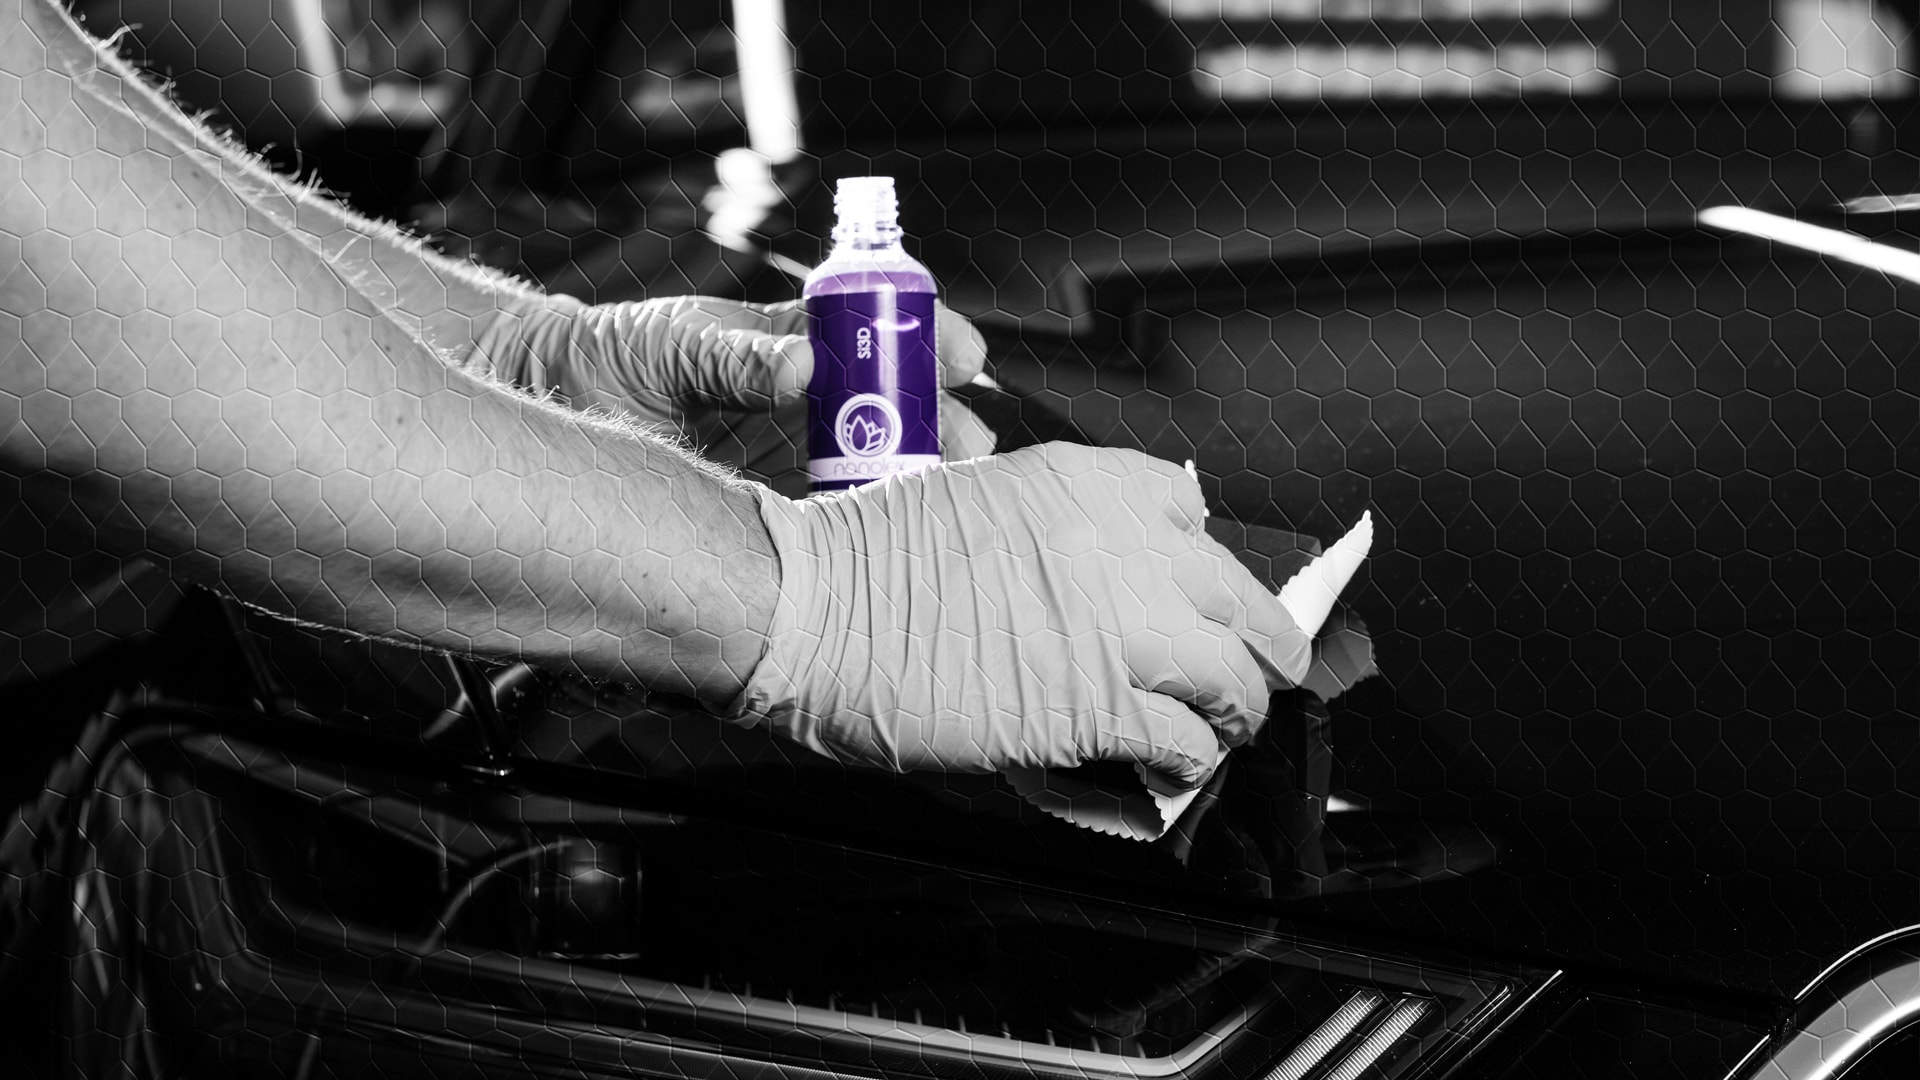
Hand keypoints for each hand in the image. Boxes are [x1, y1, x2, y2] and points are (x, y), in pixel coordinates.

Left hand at [523, 295, 997, 493]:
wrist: (547, 409)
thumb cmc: (606, 358)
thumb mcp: (670, 346)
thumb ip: (732, 355)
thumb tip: (800, 366)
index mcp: (790, 342)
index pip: (878, 330)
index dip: (929, 339)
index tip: (963, 357)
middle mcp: (801, 398)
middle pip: (894, 405)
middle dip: (943, 420)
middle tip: (971, 445)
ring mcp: (787, 455)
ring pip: (872, 464)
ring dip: (914, 476)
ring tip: (943, 495)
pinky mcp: (768, 511)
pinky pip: (828, 517)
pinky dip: (863, 526)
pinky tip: (888, 540)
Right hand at [730, 443, 1312, 791]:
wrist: (820, 609)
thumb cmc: (871, 556)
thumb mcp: (980, 493)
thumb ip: (1053, 527)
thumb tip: (1086, 578)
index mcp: (1093, 481)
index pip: (1192, 509)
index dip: (1200, 560)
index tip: (1198, 591)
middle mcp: (1127, 546)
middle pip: (1240, 598)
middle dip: (1265, 643)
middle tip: (1269, 669)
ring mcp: (1122, 628)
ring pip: (1233, 676)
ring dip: (1237, 710)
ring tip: (1227, 729)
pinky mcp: (1099, 708)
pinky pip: (1183, 740)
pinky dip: (1188, 758)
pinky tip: (1175, 766)